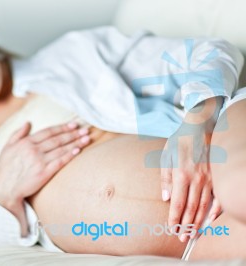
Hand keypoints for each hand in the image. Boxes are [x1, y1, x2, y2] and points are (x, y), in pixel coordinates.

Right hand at [0, 121, 90, 214]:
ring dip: (75, 143)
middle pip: (57, 139)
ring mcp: (39, 162)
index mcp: (25, 142)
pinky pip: (59, 162)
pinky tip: (78, 151)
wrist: (4, 190)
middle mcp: (33, 150)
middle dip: (73, 133)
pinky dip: (69, 156)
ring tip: (87, 138)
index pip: (48, 132)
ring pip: (61, 149)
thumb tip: (28, 122)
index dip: (62, 127)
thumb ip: (17, 133)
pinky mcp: (44, 173)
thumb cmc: (4, 170)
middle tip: (85, 129)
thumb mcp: (6, 148)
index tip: (74, 124)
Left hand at [160, 123, 221, 241]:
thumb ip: (165, 178)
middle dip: (186, 225)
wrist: (199, 127)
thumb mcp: (166, 156)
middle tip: (183, 238)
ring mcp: (210, 178)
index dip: (174, 218)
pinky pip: (218, 197)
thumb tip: (165, 198)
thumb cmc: (179, 142)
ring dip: (199, 222)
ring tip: (194, 234)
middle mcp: (197, 178)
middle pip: (191, 208)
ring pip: (205, 205)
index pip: (177, 203)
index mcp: (181, 174)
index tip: (172, 229)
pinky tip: (211, 220)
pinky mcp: (217, 176)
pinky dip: (215, 211)